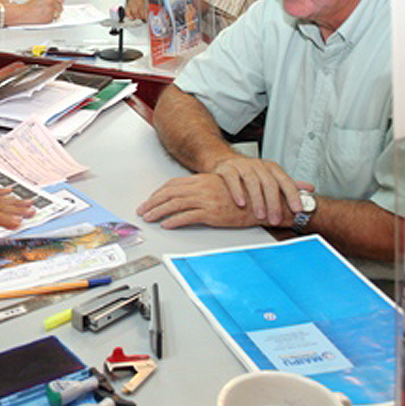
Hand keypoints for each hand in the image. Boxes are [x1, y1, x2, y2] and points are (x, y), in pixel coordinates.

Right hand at [11, 0, 64, 24]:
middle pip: (61, 7)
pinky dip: (50, 19)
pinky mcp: (49, 20)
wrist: (23, 14)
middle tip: (50, 9)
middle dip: (57, 8)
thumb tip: (57, 0)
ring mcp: (51, 13)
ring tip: (46, 13)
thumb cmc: (29, 6)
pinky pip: (53, 20)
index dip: (58, 1)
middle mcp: (51, 5)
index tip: (57, 3)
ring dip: (54, 14)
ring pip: (58, 14)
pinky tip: (44, 17)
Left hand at [137, 173, 260, 228]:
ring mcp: (206, 200)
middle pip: (170, 193)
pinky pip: (188, 216)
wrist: (261, 201)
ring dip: (159, 211)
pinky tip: (167, 225)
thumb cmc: (242, 196)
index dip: (158, 193)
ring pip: (175, 204)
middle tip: (143, 210)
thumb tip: (185, 196)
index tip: (150, 200)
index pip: (173, 185)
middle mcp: (202, 187)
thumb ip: (202, 189)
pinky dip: (175, 220)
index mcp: (202, 180)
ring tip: (150, 218)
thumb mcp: (219, 188)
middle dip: (153, 202)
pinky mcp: (212, 213)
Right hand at [213, 156, 304, 227]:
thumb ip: (288, 185)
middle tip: (275, 219)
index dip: (292, 195)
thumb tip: (309, 188)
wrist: (224, 161)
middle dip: (274, 203)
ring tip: (259, 215)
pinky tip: (241, 203)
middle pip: (269, 183)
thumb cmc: (249, 173)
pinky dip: (237, 191)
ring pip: (252, 181)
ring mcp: (242, 165)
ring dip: (257, 200)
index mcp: (271, 168)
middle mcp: (258, 165)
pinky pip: (232, 178)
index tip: (297, 209)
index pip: (285, 181)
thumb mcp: (270, 177)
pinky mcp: (227, 168)